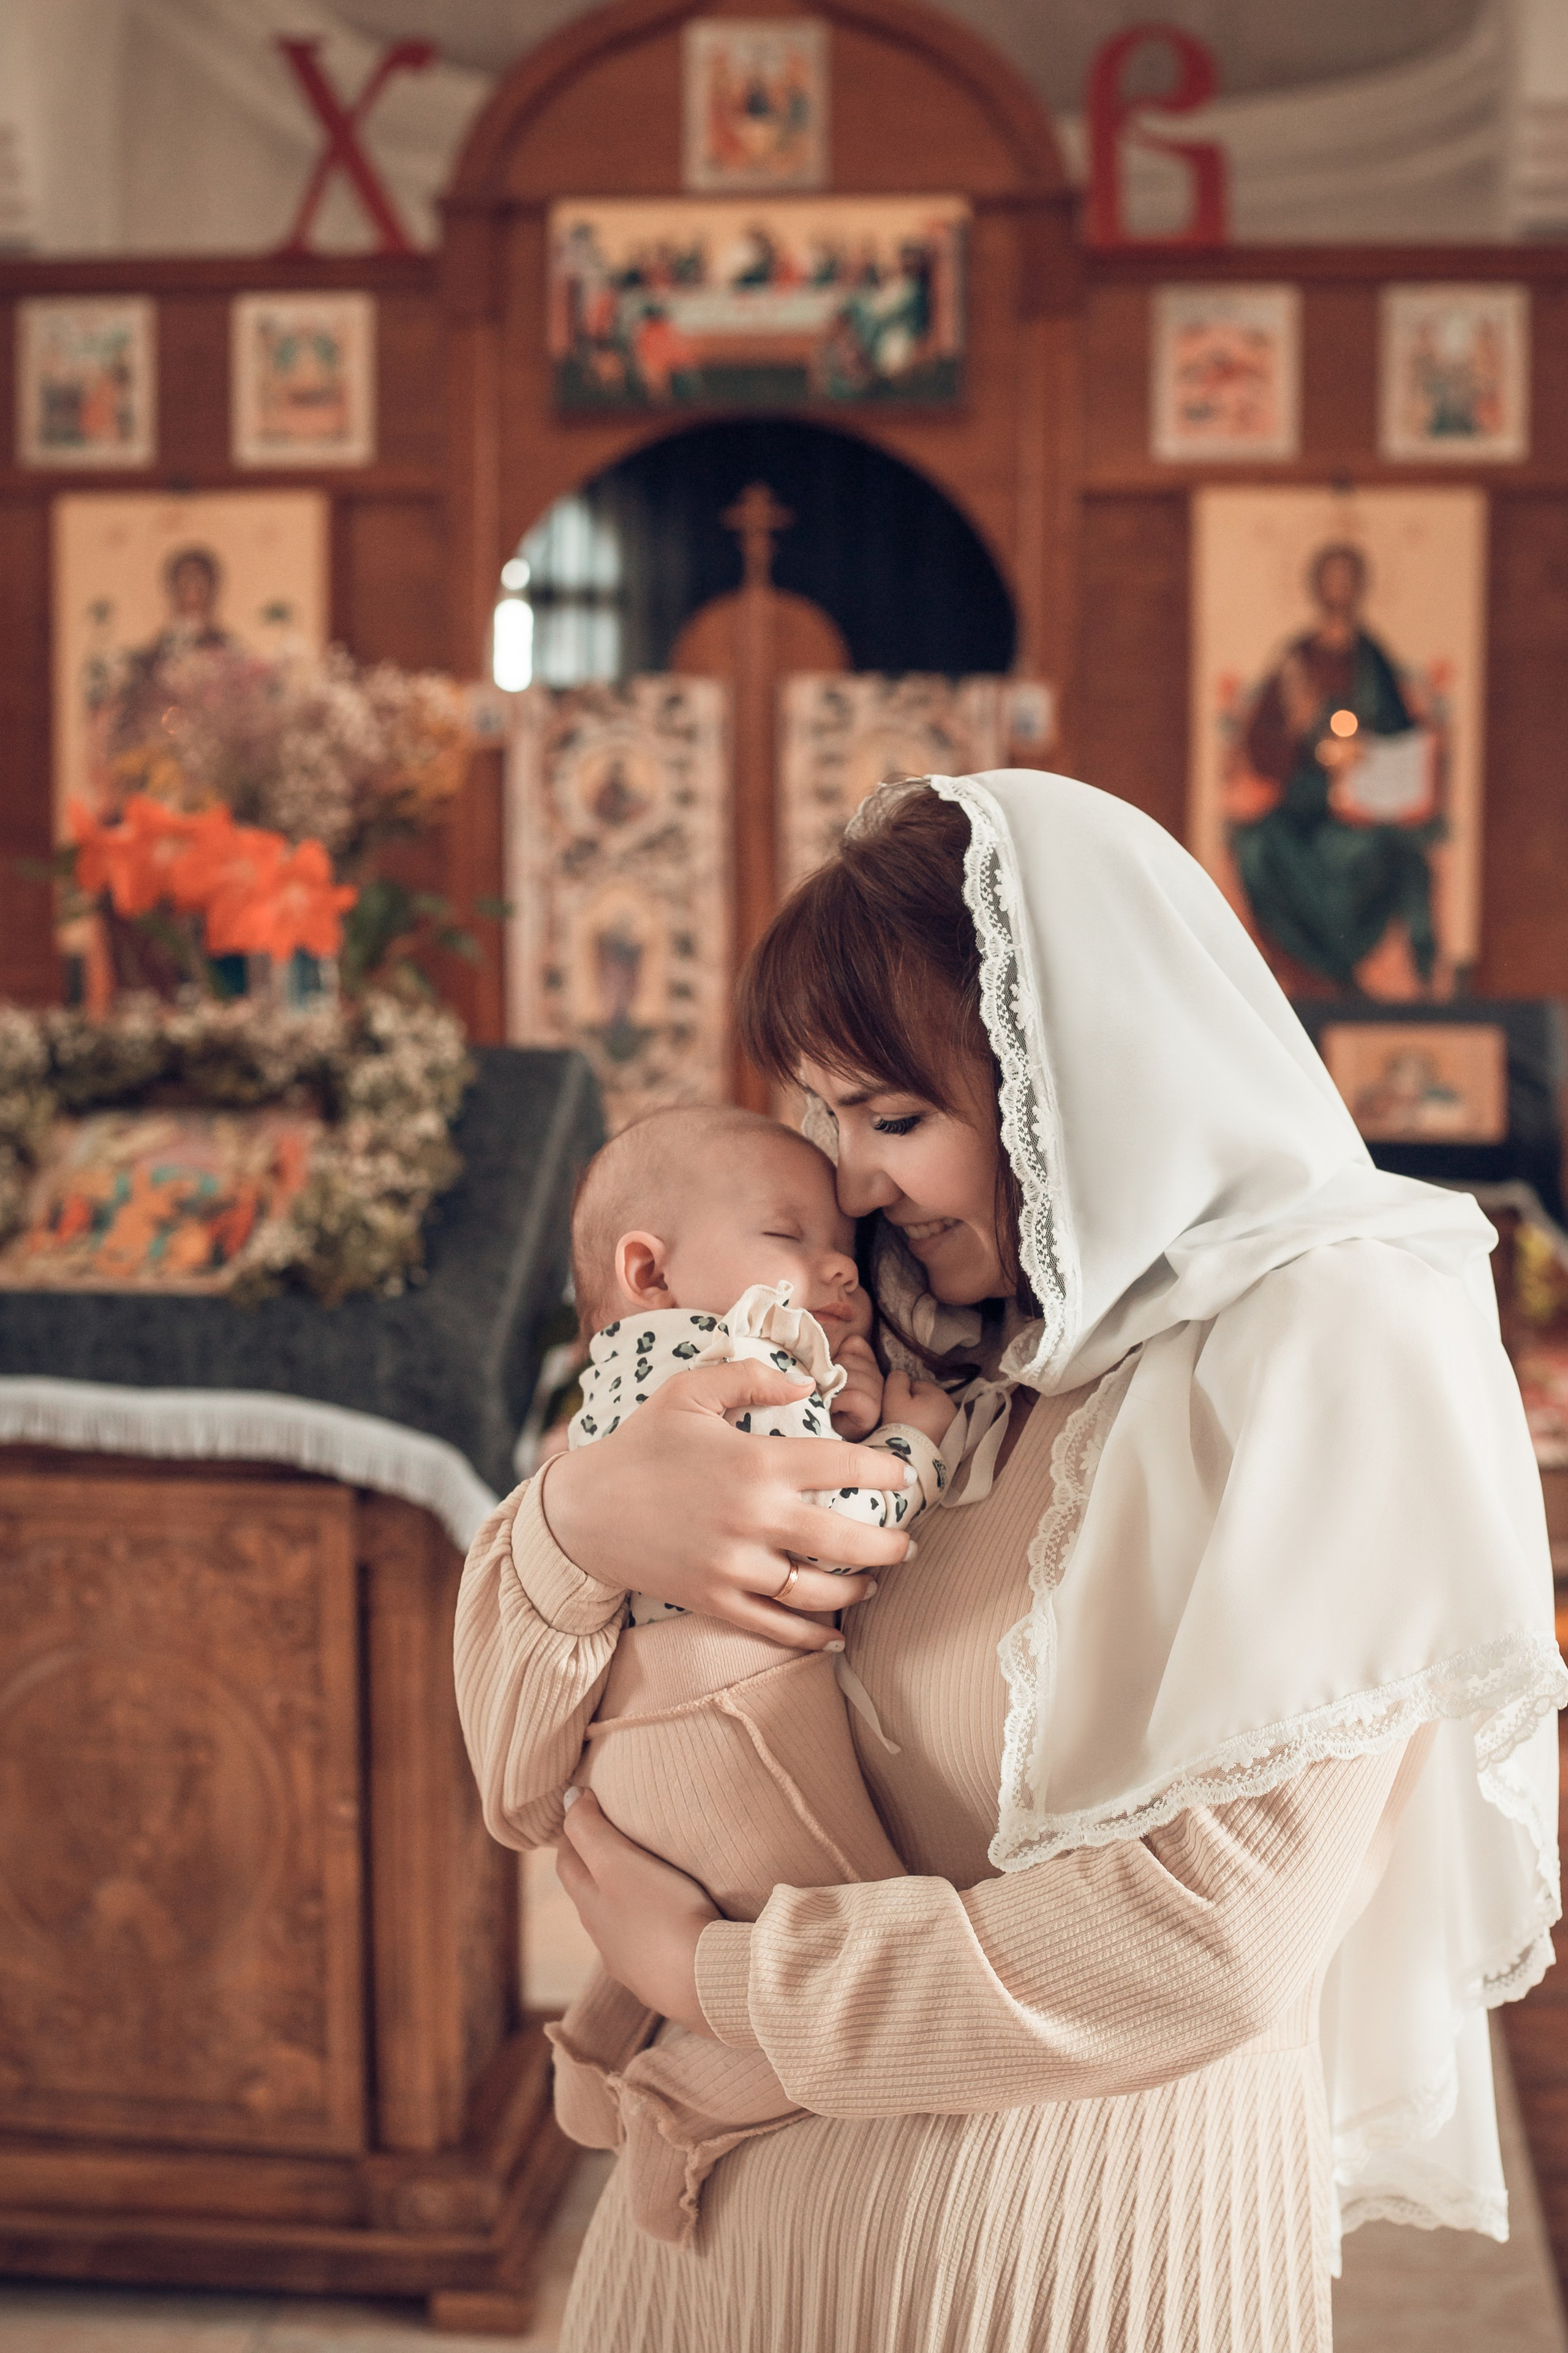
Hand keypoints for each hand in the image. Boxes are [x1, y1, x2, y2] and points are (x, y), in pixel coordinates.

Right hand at [539, 1361, 915, 1651]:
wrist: (582, 1512)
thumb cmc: (640, 1445)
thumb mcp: (688, 1391)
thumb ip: (750, 1377)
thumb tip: (807, 1384)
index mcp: (755, 1463)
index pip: (844, 1465)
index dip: (885, 1470)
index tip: (904, 1474)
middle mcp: (754, 1519)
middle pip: (847, 1540)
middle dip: (890, 1544)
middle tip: (909, 1542)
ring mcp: (735, 1567)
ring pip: (818, 1591)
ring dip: (858, 1589)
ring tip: (877, 1581)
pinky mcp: (715, 1601)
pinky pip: (776, 1628)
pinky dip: (812, 1637)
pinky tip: (836, 1636)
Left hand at [557, 1791, 717, 2033]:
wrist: (702, 1984)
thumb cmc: (660, 1915)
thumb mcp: (617, 1863)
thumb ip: (590, 1830)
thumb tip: (569, 1798)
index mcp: (590, 1905)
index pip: (568, 1862)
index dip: (572, 1832)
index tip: (584, 1805)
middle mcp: (604, 1937)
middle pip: (589, 1894)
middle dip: (592, 1864)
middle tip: (607, 1835)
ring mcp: (632, 1964)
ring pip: (616, 1923)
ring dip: (621, 1898)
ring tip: (641, 1877)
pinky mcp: (662, 1980)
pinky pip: (647, 1946)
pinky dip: (648, 1926)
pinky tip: (667, 1924)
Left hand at [829, 1333, 882, 1438]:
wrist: (827, 1440)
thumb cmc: (828, 1406)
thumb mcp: (831, 1375)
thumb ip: (841, 1355)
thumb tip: (848, 1341)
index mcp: (869, 1366)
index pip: (856, 1344)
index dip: (837, 1354)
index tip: (830, 1372)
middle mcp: (879, 1379)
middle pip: (850, 1359)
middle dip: (832, 1373)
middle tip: (826, 1390)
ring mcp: (879, 1396)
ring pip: (851, 1376)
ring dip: (833, 1388)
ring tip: (828, 1400)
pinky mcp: (873, 1412)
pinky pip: (853, 1397)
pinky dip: (837, 1402)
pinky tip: (833, 1409)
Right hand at [884, 1367, 958, 1448]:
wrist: (913, 1459)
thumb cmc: (902, 1425)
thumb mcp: (893, 1398)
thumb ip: (897, 1380)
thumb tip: (901, 1375)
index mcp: (938, 1394)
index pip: (916, 1386)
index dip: (902, 1396)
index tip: (895, 1409)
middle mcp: (951, 1406)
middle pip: (925, 1400)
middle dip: (914, 1407)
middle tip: (902, 1421)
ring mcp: (954, 1424)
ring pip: (931, 1415)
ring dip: (922, 1419)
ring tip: (911, 1431)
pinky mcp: (952, 1440)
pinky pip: (936, 1428)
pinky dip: (929, 1431)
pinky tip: (920, 1439)